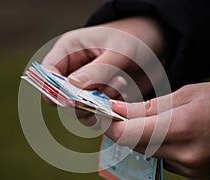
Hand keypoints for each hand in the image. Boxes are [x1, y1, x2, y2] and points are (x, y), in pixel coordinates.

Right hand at [42, 16, 165, 100]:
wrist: (160, 44)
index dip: (53, 88)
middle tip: (102, 93)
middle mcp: (76, 70)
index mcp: (70, 50)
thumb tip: (72, 88)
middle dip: (82, 100)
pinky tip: (126, 90)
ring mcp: (90, 86)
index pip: (48, 72)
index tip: (69, 100)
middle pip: (63, 96)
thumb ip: (97, 70)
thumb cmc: (136, 37)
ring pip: (82, 108)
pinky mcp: (104, 98)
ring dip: (101, 104)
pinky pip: (101, 112)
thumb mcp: (119, 50)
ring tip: (120, 83)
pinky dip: (113, 108)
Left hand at [105, 82, 209, 179]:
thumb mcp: (183, 95)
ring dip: (140, 138)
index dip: (109, 125)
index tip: (101, 114)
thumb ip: (146, 107)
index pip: (128, 134)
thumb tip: (114, 112)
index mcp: (182, 128)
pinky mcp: (194, 173)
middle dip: (123, 130)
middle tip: (120, 114)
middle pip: (135, 145)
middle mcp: (185, 155)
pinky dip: (156, 147)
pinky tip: (164, 134)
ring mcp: (190, 168)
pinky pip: (162, 160)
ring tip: (146, 121)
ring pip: (147, 154)